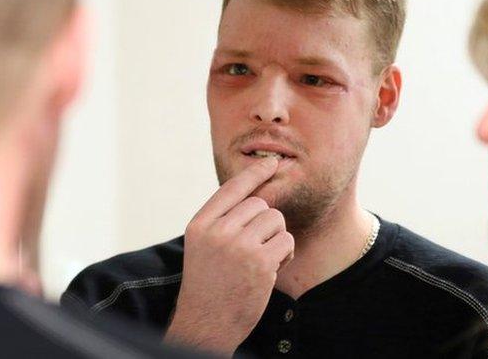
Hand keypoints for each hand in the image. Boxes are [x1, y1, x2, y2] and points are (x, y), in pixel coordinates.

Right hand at [165, 157, 294, 354]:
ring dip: (276, 238)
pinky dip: (285, 254)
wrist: (207, 324)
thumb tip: (256, 194)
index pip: (231, 189)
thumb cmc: (208, 285)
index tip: (271, 163)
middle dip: (266, 223)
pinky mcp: (260, 263)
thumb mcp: (203, 246)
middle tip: (256, 247)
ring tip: (262, 259)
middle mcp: (217, 232)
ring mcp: (239, 247)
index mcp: (200, 225)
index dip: (254, 174)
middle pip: (259, 204)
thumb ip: (222, 220)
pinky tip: (270, 269)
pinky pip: (286, 240)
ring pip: (275, 220)